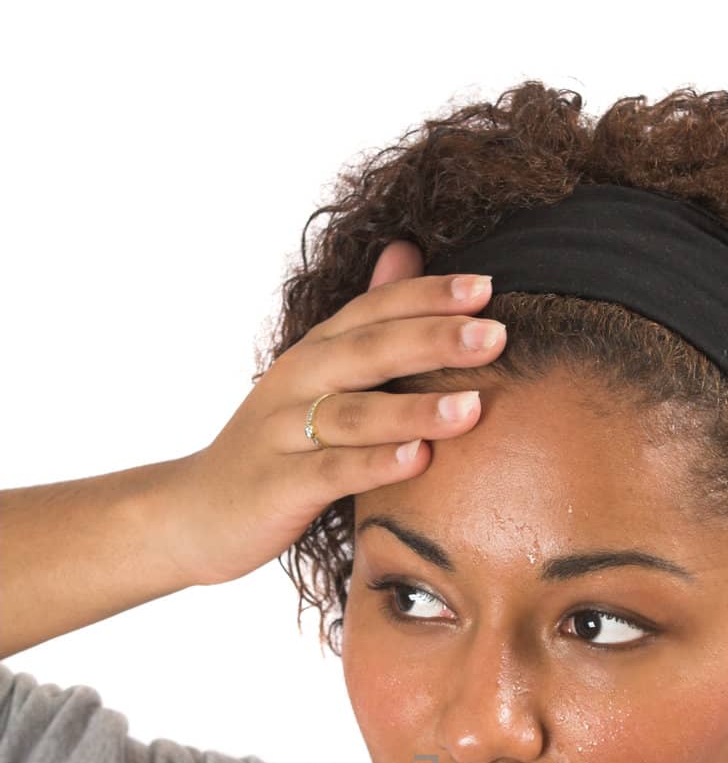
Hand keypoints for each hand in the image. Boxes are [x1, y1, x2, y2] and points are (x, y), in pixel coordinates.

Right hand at [161, 240, 505, 585]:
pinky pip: (332, 472)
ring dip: (414, 409)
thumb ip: (366, 321)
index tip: (487, 288)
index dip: (427, 297)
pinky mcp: (278, 486)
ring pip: (353, 413)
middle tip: (495, 335)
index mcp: (315, 353)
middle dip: (433, 340)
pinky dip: (375, 464)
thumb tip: (407, 250)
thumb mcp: (318, 377)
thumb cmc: (277, 447)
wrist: (198, 512)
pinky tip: (419, 460)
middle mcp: (297, 381)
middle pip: (369, 351)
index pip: (374, 311)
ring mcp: (283, 433)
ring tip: (473, 407)